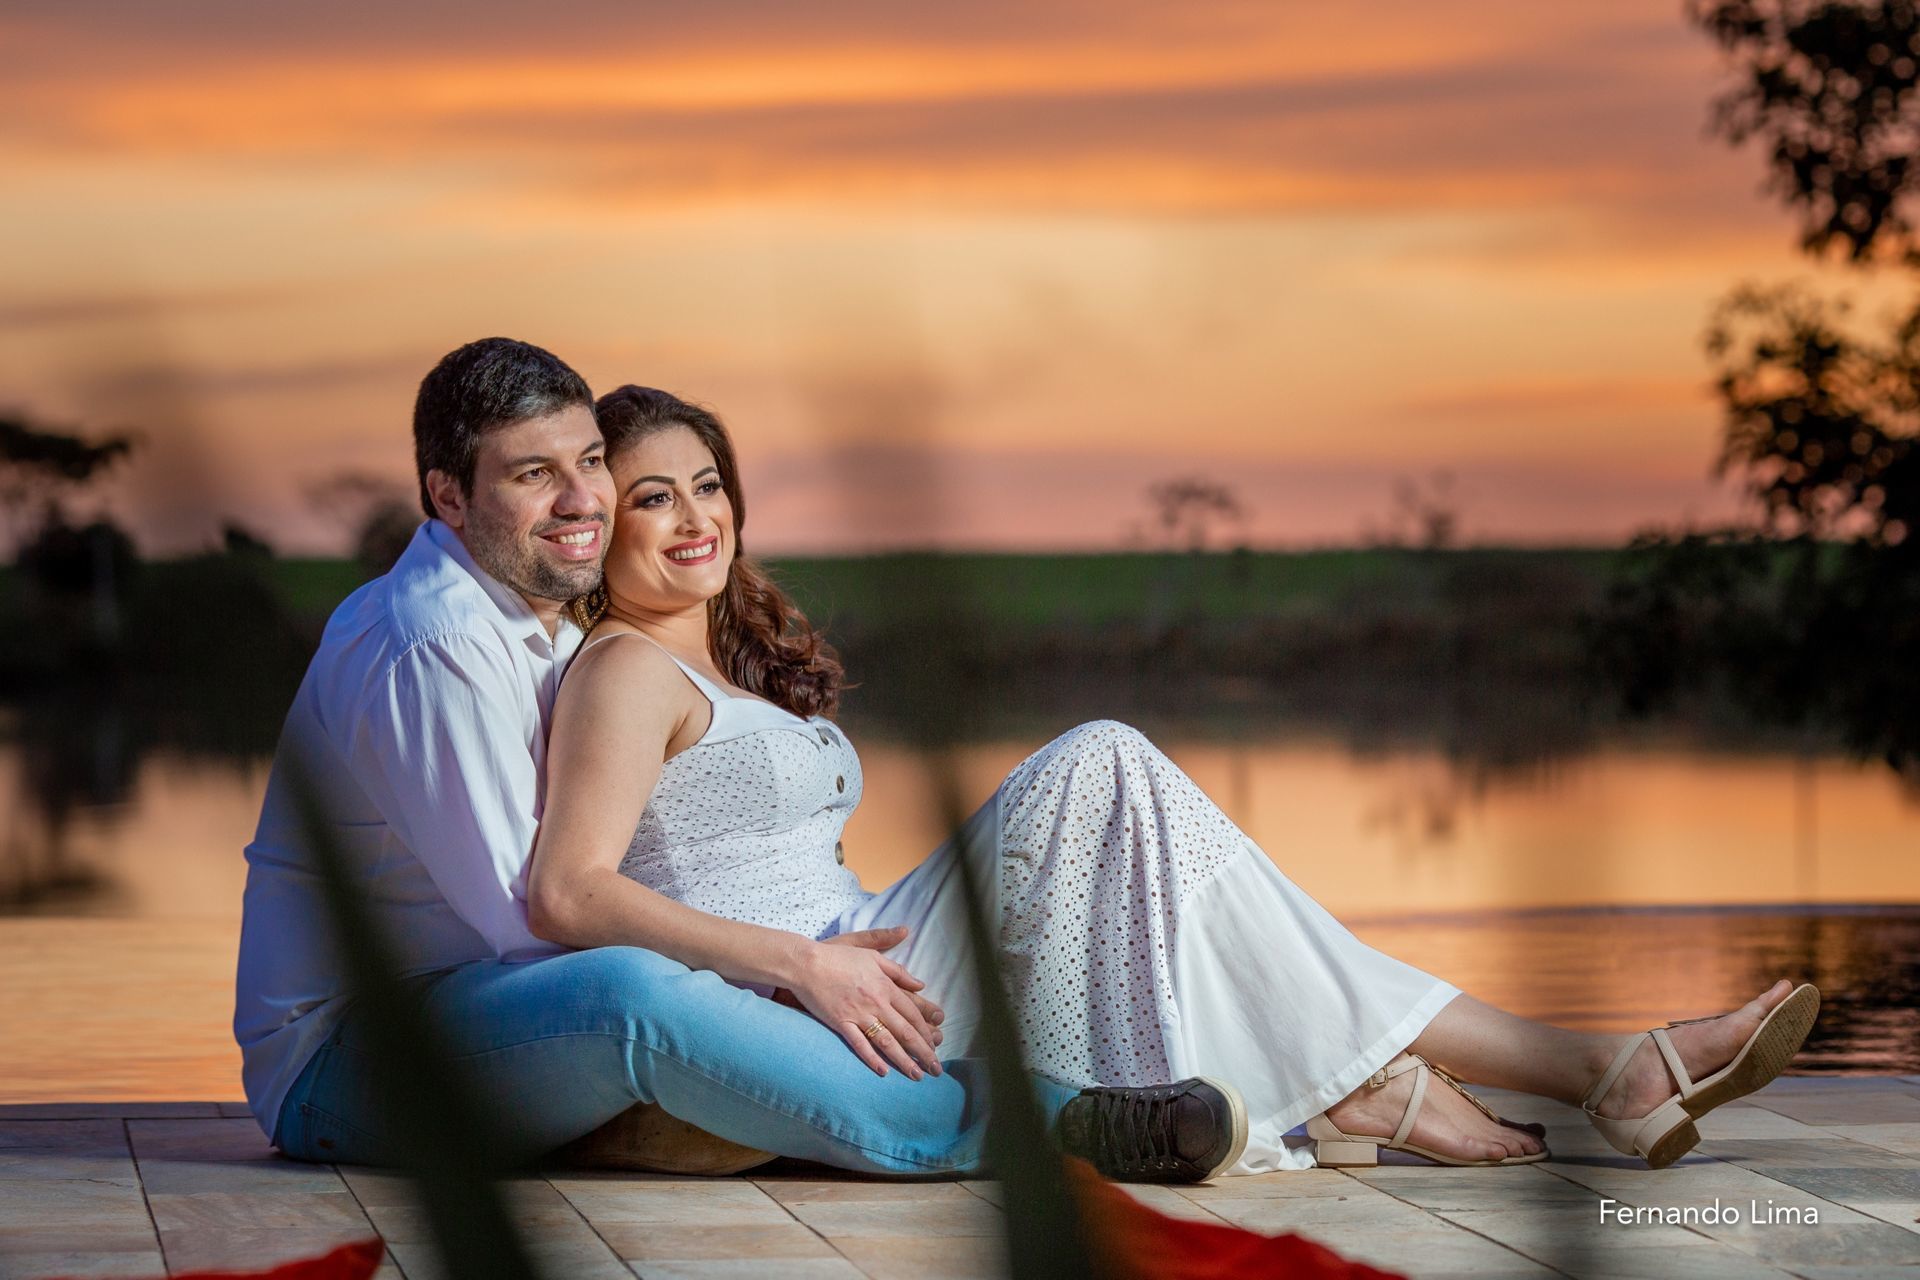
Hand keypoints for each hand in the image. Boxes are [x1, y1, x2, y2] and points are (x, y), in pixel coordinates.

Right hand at [779, 927, 944, 1078]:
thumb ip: (898, 971)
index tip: (935, 1045)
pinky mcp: (841, 1023)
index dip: (926, 1031)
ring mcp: (859, 1014)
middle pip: (906, 1031)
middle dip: (923, 1052)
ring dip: (904, 1060)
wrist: (807, 963)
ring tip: (917, 1076)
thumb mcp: (872, 955)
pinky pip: (860, 1045)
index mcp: (885, 986)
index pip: (913, 1013)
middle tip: (936, 1069)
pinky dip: (872, 1059)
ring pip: (887, 1042)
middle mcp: (876, 1002)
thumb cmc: (839, 956)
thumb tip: (920, 984)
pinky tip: (884, 1072)